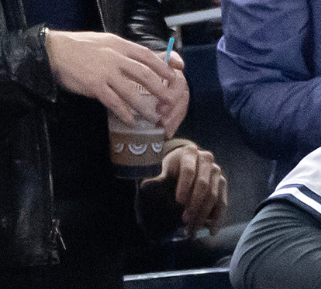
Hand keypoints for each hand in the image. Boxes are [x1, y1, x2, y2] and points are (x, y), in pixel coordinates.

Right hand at [45, 31, 184, 130]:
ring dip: (145, 107)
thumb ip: (123, 52)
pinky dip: (125, 113)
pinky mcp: (95, 85)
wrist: (53, 51)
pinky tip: (132, 121)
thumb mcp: (105, 42)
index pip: (148, 56)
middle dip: (161, 89)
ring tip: (154, 118)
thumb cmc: (80, 48)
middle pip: (145, 75)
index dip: (164, 67)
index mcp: (119, 45)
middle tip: (171, 101)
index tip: (175, 76)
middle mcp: (115, 58)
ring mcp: (105, 72)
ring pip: (132, 92)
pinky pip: (114, 103)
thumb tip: (143, 62)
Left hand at [149, 144, 226, 236]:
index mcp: (189, 153)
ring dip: (203, 215)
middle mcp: (207, 160)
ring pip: (213, 196)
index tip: (179, 202)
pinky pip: (222, 204)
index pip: (188, 170)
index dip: (184, 186)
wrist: (183, 167)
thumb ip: (158, 178)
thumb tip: (148, 186)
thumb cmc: (169, 169)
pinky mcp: (222, 186)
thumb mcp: (162, 170)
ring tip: (193, 230)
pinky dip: (217, 219)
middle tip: (185, 221)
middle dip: (194, 205)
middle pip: (203, 185)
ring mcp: (217, 173)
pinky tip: (211, 231)